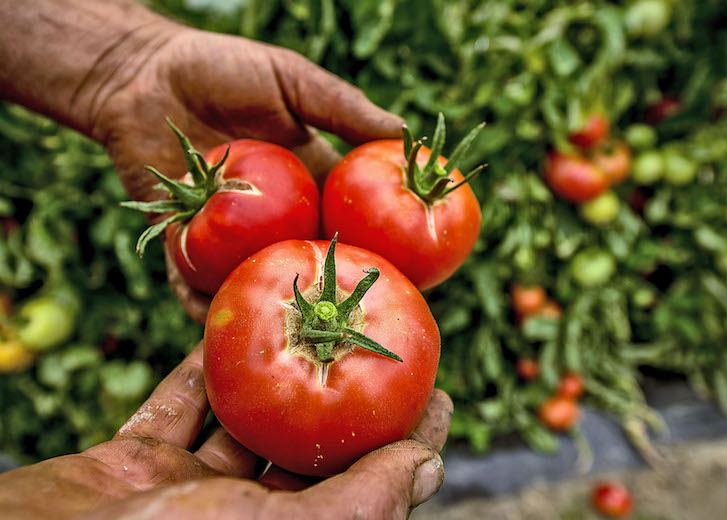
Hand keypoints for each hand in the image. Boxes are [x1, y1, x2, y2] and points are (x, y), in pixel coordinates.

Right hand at [0, 342, 452, 518]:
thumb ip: (361, 504)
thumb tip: (429, 466)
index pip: (366, 489)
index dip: (406, 440)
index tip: (440, 390)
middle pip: (310, 450)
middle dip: (343, 392)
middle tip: (381, 336)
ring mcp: (187, 496)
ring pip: (244, 421)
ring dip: (272, 371)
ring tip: (312, 319)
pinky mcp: (137, 467)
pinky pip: (179, 407)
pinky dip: (204, 369)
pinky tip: (232, 326)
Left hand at [89, 22, 402, 322]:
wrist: (141, 73)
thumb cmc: (220, 69)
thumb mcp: (290, 80)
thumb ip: (341, 107)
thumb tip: (402, 129)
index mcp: (307, 183)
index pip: (350, 221)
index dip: (376, 246)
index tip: (406, 272)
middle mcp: (273, 216)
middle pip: (306, 262)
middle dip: (328, 290)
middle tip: (350, 316)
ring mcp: (227, 234)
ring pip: (254, 281)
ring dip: (269, 305)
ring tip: (287, 334)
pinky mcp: (180, 241)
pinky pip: (191, 283)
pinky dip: (200, 303)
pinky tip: (214, 319)